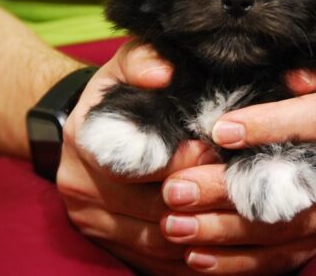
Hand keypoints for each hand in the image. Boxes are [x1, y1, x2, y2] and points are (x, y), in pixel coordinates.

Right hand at [56, 41, 215, 274]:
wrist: (83, 124)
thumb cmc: (119, 92)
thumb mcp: (127, 64)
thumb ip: (144, 60)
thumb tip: (163, 73)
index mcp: (87, 140)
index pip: (141, 166)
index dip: (185, 163)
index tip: (215, 153)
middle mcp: (79, 184)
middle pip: (151, 209)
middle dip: (200, 200)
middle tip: (237, 188)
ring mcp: (88, 217)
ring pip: (155, 242)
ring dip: (199, 233)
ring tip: (236, 217)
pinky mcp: (100, 239)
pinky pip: (149, 260)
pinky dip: (185, 257)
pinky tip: (216, 244)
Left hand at [160, 64, 315, 274]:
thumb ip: (304, 66)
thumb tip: (293, 78)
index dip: (270, 125)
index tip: (217, 130)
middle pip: (293, 185)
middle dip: (227, 189)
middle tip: (175, 190)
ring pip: (283, 229)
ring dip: (223, 231)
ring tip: (173, 225)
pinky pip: (285, 258)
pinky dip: (238, 262)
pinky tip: (197, 256)